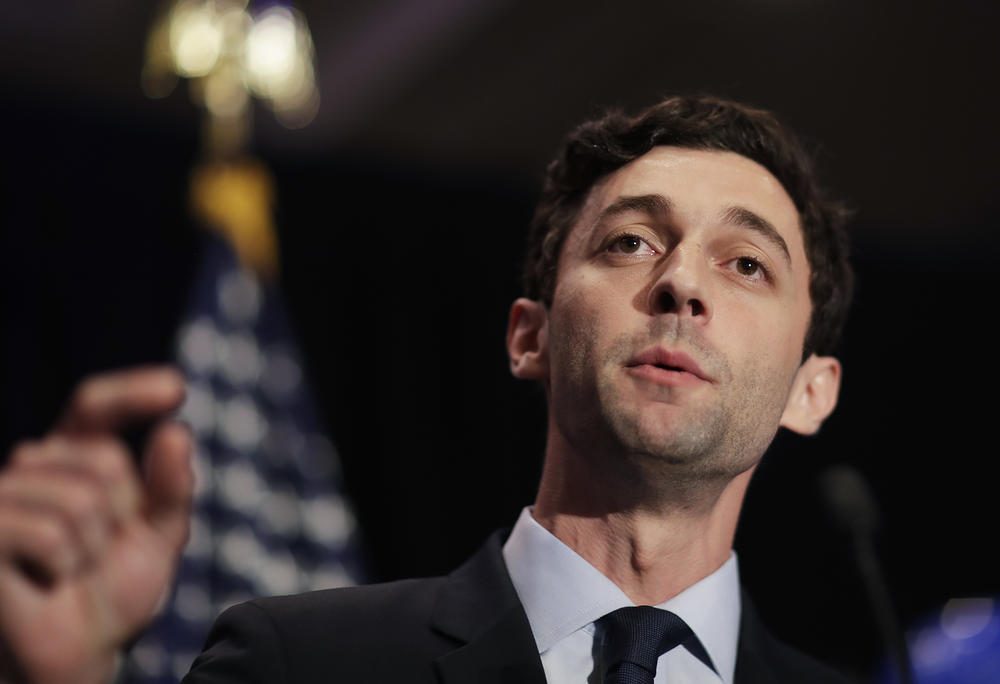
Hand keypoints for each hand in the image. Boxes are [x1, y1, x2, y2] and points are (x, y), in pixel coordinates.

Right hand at [0, 368, 192, 683]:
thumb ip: (172, 488)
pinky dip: (63, 567)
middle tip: (97, 556)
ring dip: (91, 551)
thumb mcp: (156, 539)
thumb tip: (176, 432)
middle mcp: (30, 469)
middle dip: (121, 516)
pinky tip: (45, 584)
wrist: (71, 659)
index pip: (94, 408)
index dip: (131, 393)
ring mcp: (1, 498)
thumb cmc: (106, 594)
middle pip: (103, 459)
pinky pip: (47, 534)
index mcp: (72, 460)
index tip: (176, 389)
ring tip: (69, 574)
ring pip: (80, 501)